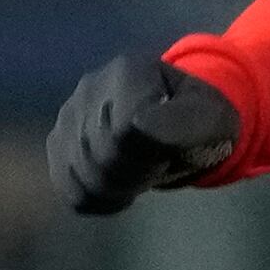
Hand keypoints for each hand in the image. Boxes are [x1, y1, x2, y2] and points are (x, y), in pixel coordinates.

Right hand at [48, 51, 241, 215]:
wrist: (180, 122)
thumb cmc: (199, 121)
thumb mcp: (211, 119)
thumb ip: (182, 121)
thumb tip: (137, 124)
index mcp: (128, 72)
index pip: (120, 136)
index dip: (146, 159)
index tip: (167, 153)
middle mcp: (89, 89)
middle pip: (98, 160)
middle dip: (133, 176)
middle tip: (155, 164)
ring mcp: (68, 115)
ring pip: (79, 176)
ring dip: (115, 188)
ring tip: (138, 171)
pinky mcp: (58, 143)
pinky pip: (67, 188)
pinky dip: (96, 197)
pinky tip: (118, 183)